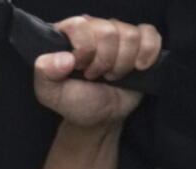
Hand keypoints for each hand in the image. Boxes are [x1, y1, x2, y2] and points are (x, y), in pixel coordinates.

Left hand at [34, 16, 161, 128]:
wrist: (100, 116)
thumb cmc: (74, 102)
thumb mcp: (50, 93)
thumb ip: (45, 73)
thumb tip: (64, 58)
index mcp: (66, 35)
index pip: (79, 25)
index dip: (84, 50)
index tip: (80, 68)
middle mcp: (92, 28)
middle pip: (108, 31)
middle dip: (104, 61)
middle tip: (95, 76)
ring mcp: (117, 33)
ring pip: (130, 35)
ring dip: (122, 63)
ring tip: (111, 76)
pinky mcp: (139, 40)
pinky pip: (150, 34)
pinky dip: (147, 53)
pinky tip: (138, 68)